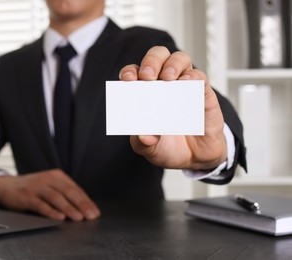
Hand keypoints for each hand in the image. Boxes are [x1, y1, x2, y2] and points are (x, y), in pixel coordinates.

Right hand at [0, 169, 100, 220]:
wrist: (6, 185)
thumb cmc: (32, 188)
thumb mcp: (49, 185)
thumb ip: (63, 193)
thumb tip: (83, 207)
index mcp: (57, 175)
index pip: (75, 189)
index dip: (86, 201)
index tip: (95, 212)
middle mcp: (48, 179)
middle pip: (68, 192)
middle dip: (82, 205)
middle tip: (91, 215)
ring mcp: (37, 186)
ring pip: (56, 198)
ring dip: (69, 208)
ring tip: (78, 217)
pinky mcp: (27, 196)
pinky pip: (41, 204)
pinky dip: (51, 212)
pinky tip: (59, 218)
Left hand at [119, 46, 226, 169]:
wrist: (193, 159)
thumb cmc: (167, 146)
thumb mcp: (149, 148)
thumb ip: (143, 142)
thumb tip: (144, 135)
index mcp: (144, 92)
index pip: (134, 73)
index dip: (129, 72)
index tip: (127, 79)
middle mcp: (163, 83)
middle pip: (157, 57)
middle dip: (151, 62)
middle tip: (147, 76)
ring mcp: (183, 85)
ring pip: (180, 59)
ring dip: (172, 65)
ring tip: (168, 78)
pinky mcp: (202, 93)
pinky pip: (199, 77)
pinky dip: (193, 77)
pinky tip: (186, 84)